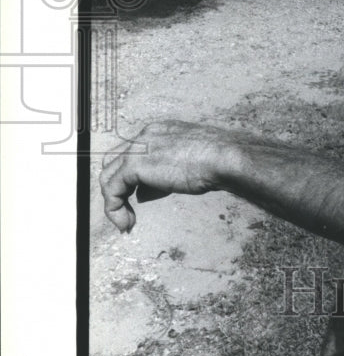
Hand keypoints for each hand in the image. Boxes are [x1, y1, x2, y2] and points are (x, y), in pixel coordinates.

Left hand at [100, 120, 236, 232]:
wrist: (223, 157)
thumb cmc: (216, 161)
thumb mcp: (183, 166)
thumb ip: (160, 176)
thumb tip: (143, 193)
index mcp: (158, 132)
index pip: (131, 155)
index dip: (131, 180)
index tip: (137, 201)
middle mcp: (145, 136)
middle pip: (113, 163)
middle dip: (117, 189)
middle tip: (127, 213)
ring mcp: (138, 147)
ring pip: (108, 176)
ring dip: (114, 202)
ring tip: (126, 222)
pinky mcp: (135, 163)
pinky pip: (112, 189)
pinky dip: (114, 209)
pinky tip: (127, 222)